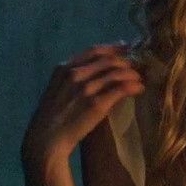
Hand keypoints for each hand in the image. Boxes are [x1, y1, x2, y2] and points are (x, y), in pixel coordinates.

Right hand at [22, 42, 143, 166]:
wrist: (47, 138)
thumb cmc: (52, 116)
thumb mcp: (58, 88)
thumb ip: (75, 77)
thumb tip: (99, 71)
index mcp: (64, 68)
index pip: (94, 51)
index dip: (114, 48)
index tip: (126, 47)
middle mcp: (75, 74)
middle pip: (109, 60)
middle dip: (126, 62)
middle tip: (136, 68)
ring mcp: (86, 88)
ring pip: (118, 72)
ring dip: (133, 74)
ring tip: (139, 79)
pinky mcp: (96, 103)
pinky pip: (122, 88)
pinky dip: (134, 86)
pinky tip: (139, 89)